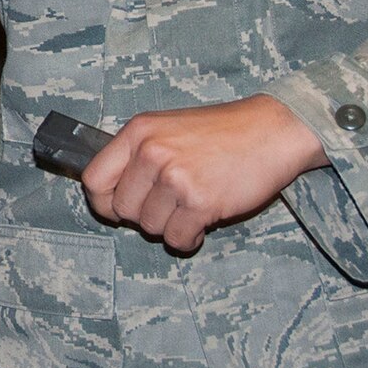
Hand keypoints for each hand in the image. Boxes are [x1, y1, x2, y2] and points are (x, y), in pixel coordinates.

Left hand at [79, 95, 330, 252]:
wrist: (272, 131)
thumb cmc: (222, 132)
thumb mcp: (168, 128)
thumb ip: (138, 154)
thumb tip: (109, 193)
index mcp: (138, 132)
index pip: (94, 179)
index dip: (103, 201)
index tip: (118, 208)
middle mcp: (152, 153)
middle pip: (122, 209)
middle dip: (144, 215)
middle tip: (170, 205)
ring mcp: (176, 177)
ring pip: (150, 227)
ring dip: (170, 226)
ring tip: (191, 207)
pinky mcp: (200, 202)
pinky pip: (177, 240)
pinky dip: (188, 239)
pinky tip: (202, 223)